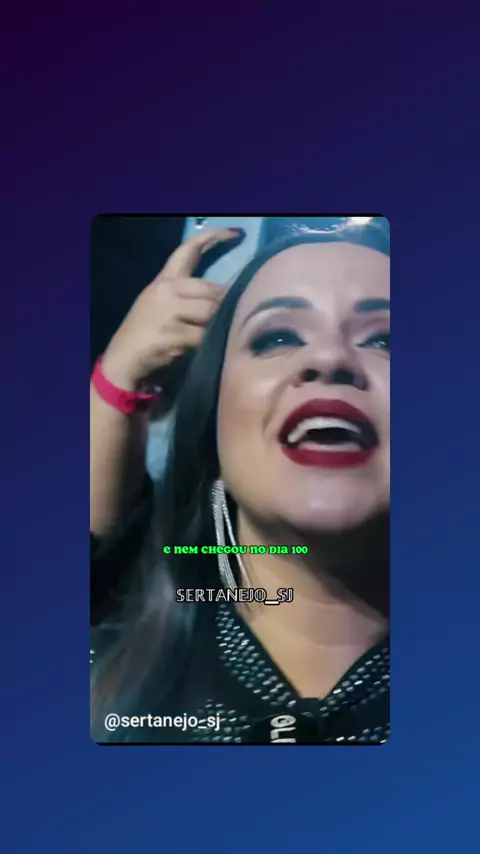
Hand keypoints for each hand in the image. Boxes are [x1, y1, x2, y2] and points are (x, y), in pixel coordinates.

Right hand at [100, 228, 237, 389]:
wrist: (122, 363)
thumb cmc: (147, 338)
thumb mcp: (162, 308)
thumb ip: (189, 298)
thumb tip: (229, 296)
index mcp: (164, 281)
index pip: (188, 250)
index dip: (213, 237)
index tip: (237, 232)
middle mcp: (165, 290)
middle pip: (212, 290)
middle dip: (226, 306)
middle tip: (233, 318)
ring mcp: (166, 311)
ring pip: (211, 312)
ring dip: (220, 326)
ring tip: (219, 336)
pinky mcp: (171, 334)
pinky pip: (204, 337)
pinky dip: (210, 345)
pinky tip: (207, 351)